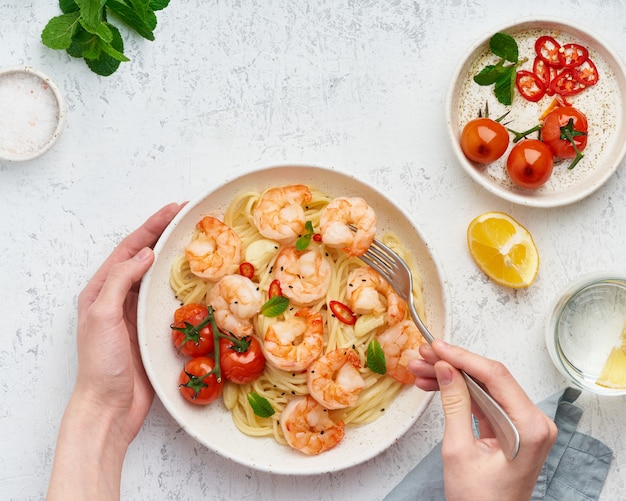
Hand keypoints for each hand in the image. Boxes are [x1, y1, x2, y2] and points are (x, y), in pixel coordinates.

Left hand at [48, 203, 182, 500]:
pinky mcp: (151, 329)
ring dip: (175, 257)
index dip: (152, 226)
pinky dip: (182, 285)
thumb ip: (120, 282)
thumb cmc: (102, 363)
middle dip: (165, 234)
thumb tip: (145, 255)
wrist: (110, 406)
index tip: (175, 208)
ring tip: (196, 241)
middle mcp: (118, 296)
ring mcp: (136, 312)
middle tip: (190, 217)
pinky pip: (168, 299)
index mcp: (101, 289)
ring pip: (158, 276)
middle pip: (145, 257)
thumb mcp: (102, 316)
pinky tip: (197, 280)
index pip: (129, 248)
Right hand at [409, 340, 556, 500]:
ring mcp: (524, 425)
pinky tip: (434, 385)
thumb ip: (454, 405)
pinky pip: (484, 400)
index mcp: (529, 427)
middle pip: (490, 378)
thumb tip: (446, 369)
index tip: (437, 347)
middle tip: (424, 355)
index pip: (495, 376)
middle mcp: (533, 422)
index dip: (462, 357)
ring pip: (484, 387)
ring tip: (421, 370)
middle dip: (453, 365)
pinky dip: (460, 392)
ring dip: (452, 377)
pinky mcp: (512, 428)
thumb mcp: (459, 451)